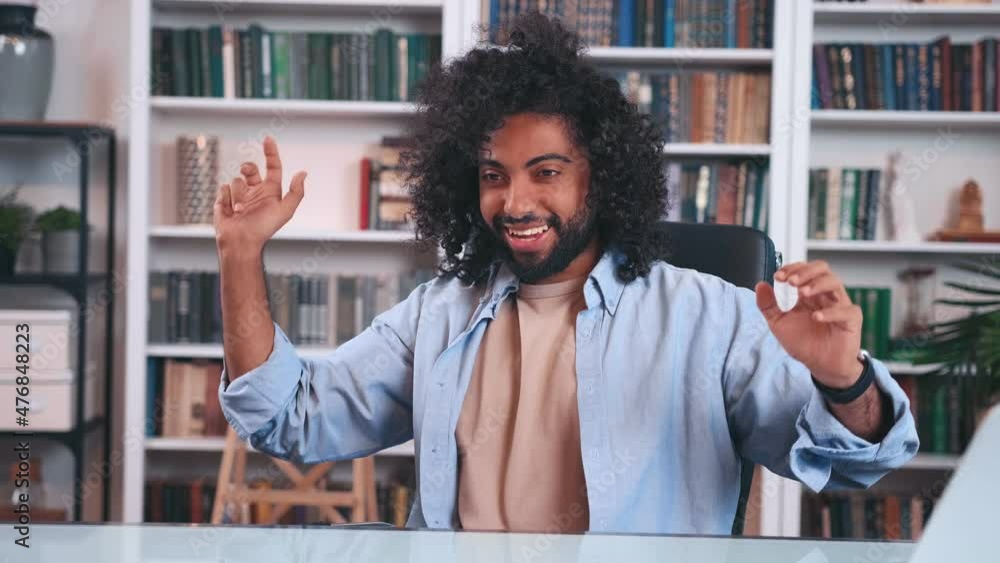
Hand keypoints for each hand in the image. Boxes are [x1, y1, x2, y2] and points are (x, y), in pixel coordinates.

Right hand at [213, 136, 306, 252]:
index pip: (272, 167)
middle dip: (248, 167)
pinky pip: (223, 187)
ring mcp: (239, 195)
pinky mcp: (223, 199)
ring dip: (238, 194)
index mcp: (270, 191)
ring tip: (241, 210)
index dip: (271, 152)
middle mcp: (255, 191)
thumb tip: (303, 173)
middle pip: (250, 168)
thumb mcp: (285, 211)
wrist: (240, 242)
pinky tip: (230, 211)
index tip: (268, 139)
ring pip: (236, 180)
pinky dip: (226, 198)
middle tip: (246, 172)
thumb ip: (295, 192)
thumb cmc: (264, 229)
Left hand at [754, 260, 863, 387]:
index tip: (778, 277)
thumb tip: (760, 285)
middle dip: (805, 271)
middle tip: (791, 281)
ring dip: (817, 284)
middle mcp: (825, 294)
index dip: (791, 269)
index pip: (803, 270)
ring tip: (802, 293)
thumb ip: (768, 305)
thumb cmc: (803, 342)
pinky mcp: (851, 320)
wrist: (820, 366)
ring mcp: (840, 305)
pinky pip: (845, 310)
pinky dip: (830, 312)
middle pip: (822, 269)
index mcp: (808, 292)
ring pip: (834, 283)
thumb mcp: (779, 323)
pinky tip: (816, 317)